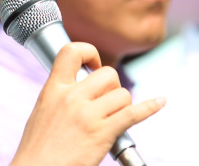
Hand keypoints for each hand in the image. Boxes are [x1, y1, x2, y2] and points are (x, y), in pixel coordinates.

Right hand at [10, 42, 164, 165]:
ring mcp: (88, 115)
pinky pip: (133, 114)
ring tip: (111, 117)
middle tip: (105, 100)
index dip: (88, 52)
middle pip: (107, 74)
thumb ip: (60, 93)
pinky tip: (160, 102)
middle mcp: (72, 97)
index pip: (72, 51)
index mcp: (54, 88)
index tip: (93, 65)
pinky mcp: (103, 133)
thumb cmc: (38, 146)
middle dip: (112, 86)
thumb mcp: (43, 109)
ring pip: (122, 94)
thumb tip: (79, 84)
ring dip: (122, 105)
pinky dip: (150, 107)